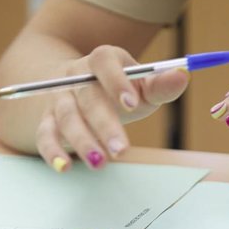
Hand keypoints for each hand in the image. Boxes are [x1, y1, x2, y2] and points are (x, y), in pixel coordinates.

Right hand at [36, 45, 189, 171]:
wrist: (78, 83)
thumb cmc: (121, 88)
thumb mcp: (143, 85)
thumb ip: (162, 84)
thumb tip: (183, 76)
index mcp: (103, 60)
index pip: (105, 63)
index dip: (117, 82)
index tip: (132, 105)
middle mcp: (77, 76)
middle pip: (88, 98)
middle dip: (105, 125)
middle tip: (121, 150)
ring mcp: (59, 98)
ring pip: (66, 118)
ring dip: (82, 141)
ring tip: (99, 163)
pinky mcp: (47, 119)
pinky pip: (45, 134)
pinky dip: (52, 151)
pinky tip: (65, 168)